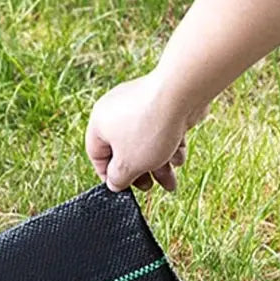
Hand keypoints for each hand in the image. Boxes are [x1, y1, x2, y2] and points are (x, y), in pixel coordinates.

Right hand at [85, 72, 204, 192]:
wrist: (182, 92)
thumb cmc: (149, 128)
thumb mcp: (129, 164)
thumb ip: (118, 178)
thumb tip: (114, 184)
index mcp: (99, 123)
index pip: (97, 155)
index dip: (109, 175)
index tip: (123, 188)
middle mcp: (116, 111)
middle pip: (125, 150)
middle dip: (141, 173)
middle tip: (150, 186)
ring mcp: (140, 104)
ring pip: (146, 142)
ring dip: (159, 163)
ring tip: (171, 180)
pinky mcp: (163, 102)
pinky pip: (161, 129)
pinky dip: (170, 144)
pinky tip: (180, 156)